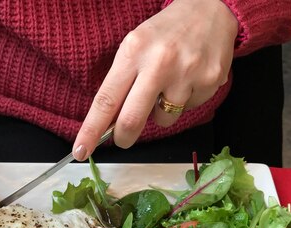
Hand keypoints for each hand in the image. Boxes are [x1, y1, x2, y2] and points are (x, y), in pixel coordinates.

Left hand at [72, 0, 238, 159]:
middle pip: (132, 120)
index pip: (106, 100)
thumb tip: (107, 124)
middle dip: (124, 137)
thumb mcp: (135, 47)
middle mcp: (159, 63)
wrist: (210, 9)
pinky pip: (188, 110)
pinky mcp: (209, 82)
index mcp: (133, 52)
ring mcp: (187, 73)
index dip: (91, 130)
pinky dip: (185, 101)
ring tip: (169, 84)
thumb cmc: (165, 33)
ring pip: (163, 119)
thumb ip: (121, 83)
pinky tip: (189, 79)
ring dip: (161, 112)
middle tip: (123, 138)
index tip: (80, 151)